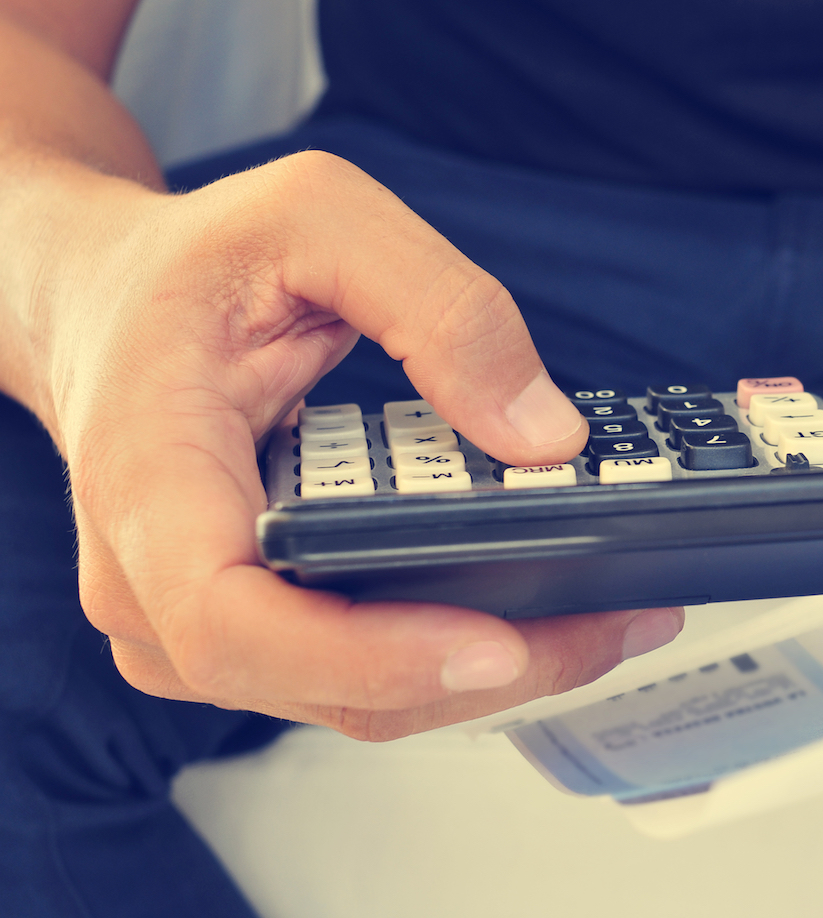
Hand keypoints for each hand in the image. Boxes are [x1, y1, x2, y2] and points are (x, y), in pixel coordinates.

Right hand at [26, 151, 682, 739]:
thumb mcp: (319, 218)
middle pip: (325, 686)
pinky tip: (541, 615)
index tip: (493, 644)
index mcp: (147, 478)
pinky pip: (358, 672)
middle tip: (618, 624)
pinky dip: (454, 654)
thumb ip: (441, 309)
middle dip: (488, 674)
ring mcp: (199, 620)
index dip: (369, 657)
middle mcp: (157, 580)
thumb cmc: (191, 265)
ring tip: (609, 621)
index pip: (234, 622)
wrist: (107, 298)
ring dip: (489, 677)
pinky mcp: (254, 625)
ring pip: (353, 699)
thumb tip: (544, 435)